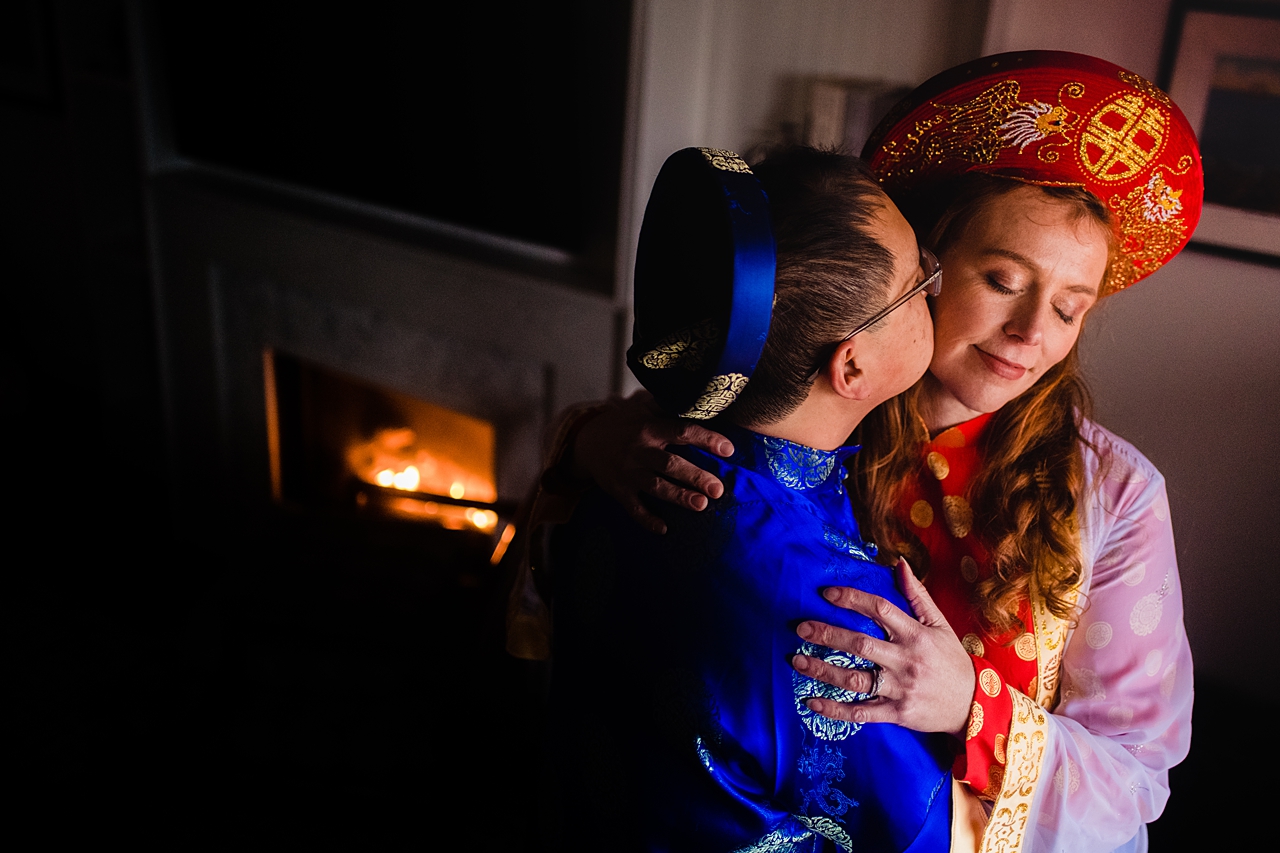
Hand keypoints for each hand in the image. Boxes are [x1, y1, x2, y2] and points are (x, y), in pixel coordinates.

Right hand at [571, 390, 731, 533]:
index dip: (706, 439)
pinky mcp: (618, 490)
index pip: (681, 431)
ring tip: (701, 505)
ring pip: (655, 487)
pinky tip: (663, 529)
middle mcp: (639, 450)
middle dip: (695, 477)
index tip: (728, 449)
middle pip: (670, 464)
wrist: (586, 441)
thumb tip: (700, 398)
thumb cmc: (623, 423)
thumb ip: (667, 406)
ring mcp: (628, 472)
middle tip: (717, 489)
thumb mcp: (642, 407)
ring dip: (678, 497)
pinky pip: (633, 508)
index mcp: (649, 428)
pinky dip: (647, 519)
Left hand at [791, 559, 974, 738]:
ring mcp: (900, 689)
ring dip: (823, 671)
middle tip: (800, 628)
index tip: (826, 593)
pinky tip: (811, 702)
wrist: (974, 705)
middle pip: (860, 644)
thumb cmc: (952, 660)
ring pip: (856, 679)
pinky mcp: (897, 713)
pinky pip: (861, 712)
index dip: (852, 599)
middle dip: (828, 634)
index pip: (879, 609)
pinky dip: (835, 709)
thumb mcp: (940, 624)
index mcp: (915, 635)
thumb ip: (918, 595)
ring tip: (798, 661)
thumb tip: (899, 563)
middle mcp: (905, 660)